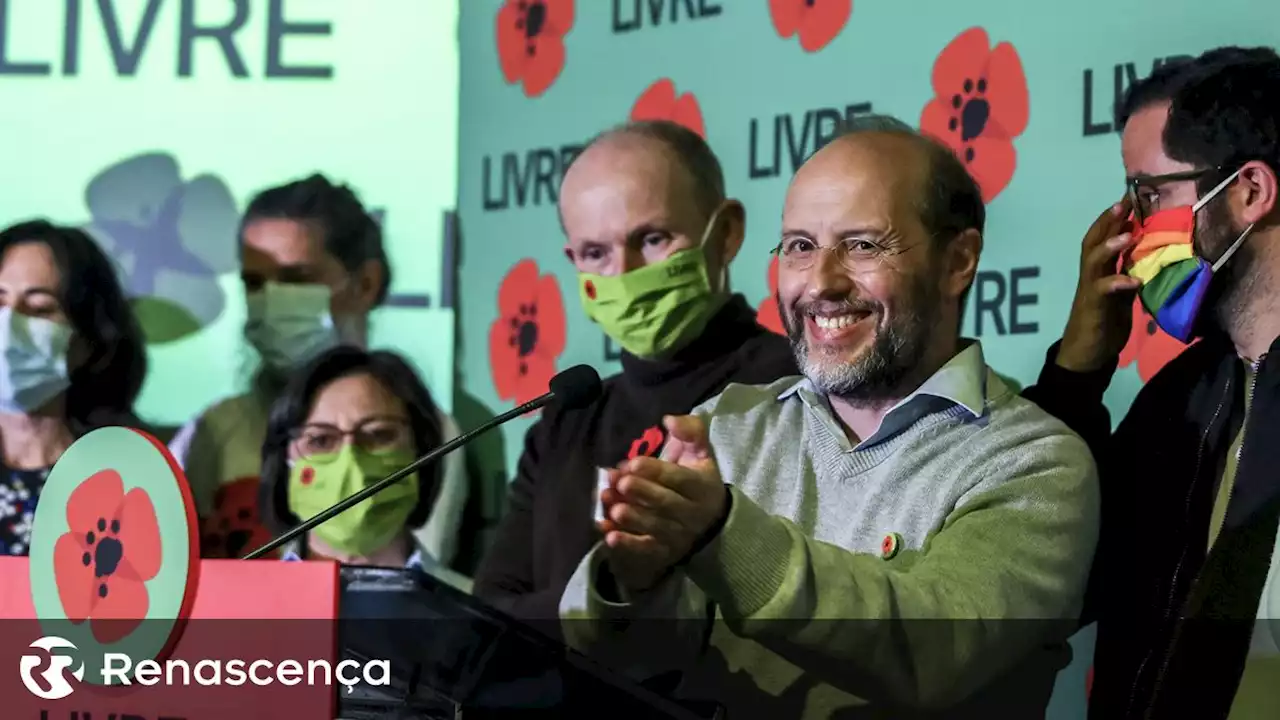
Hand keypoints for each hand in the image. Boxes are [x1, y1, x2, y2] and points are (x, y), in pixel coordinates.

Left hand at [597, 415, 727, 592]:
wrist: (713, 522)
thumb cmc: (698, 479)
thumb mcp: (701, 452)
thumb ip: (690, 431)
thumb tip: (669, 420)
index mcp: (702, 486)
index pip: (681, 479)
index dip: (657, 471)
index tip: (633, 462)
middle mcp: (692, 513)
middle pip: (666, 503)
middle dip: (641, 493)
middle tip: (620, 482)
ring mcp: (678, 535)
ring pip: (654, 526)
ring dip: (631, 517)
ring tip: (611, 507)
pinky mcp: (665, 552)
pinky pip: (646, 549)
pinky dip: (628, 544)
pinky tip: (609, 536)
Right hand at [1057, 196, 1143, 372]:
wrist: (1086, 355)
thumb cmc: (1104, 324)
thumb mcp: (1122, 295)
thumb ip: (1128, 273)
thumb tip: (1144, 253)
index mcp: (1099, 272)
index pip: (1102, 238)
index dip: (1114, 218)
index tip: (1128, 197)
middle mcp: (1091, 276)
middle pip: (1093, 241)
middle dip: (1107, 222)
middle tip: (1122, 202)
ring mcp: (1090, 290)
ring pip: (1093, 261)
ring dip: (1109, 246)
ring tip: (1126, 234)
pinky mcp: (1093, 307)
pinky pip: (1103, 290)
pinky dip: (1118, 282)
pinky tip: (1134, 280)